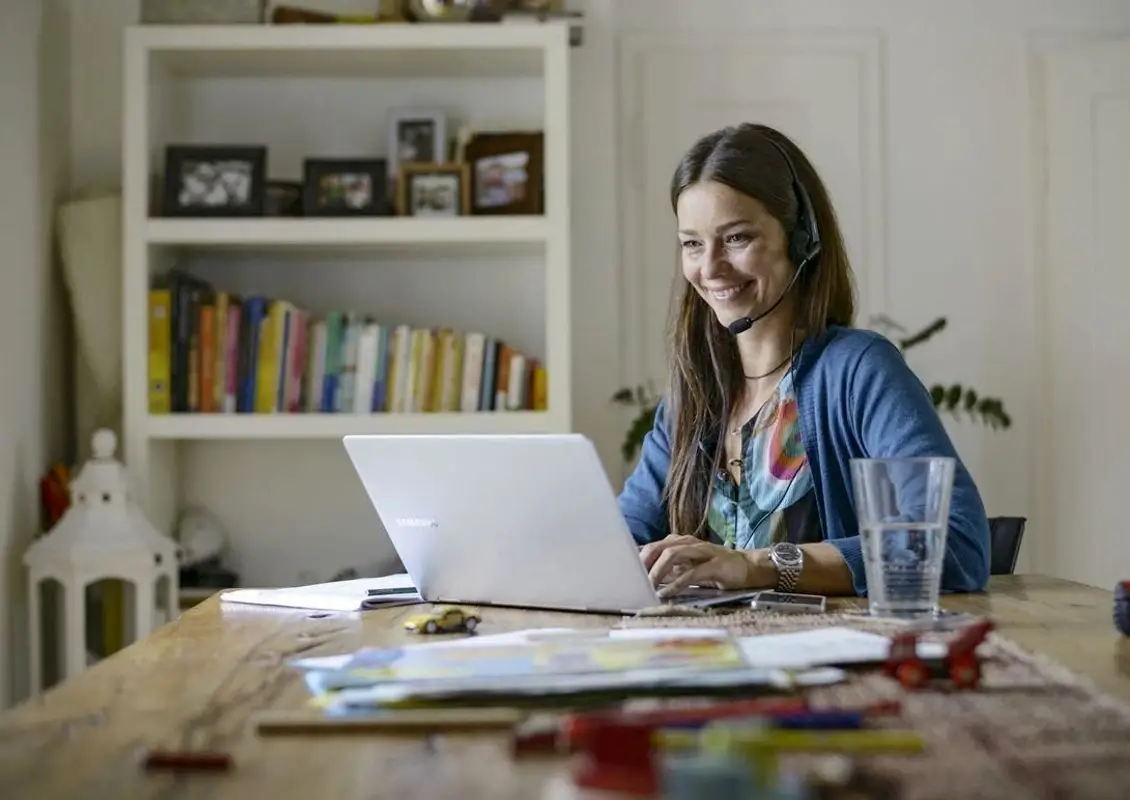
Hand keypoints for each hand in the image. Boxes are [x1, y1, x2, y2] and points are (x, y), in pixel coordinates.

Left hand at [640, 534, 770, 598]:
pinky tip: (668, 593)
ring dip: (658, 571)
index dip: (638, 557)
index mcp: (680, 543)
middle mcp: (689, 543)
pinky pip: (692, 572)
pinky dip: (677, 583)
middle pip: (659, 546)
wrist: (748, 568)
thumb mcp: (688, 568)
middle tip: (634, 579)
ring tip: (649, 586)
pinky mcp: (715, 565)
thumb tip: (646, 580)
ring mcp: (702, 552)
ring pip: (673, 554)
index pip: (653, 546)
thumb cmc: (715, 569)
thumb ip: (670, 571)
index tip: (625, 571)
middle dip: (644, 562)